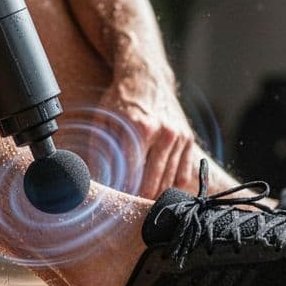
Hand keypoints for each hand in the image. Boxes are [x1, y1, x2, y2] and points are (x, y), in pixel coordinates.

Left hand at [100, 70, 199, 198]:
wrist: (147, 78)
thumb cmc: (121, 100)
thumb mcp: (103, 120)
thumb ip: (99, 151)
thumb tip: (97, 181)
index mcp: (140, 129)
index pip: (133, 174)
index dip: (124, 192)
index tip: (116, 203)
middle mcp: (163, 133)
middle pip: (153, 182)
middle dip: (139, 198)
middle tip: (128, 207)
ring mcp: (179, 137)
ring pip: (169, 181)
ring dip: (155, 194)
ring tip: (141, 200)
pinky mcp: (188, 140)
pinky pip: (182, 174)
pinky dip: (171, 185)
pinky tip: (158, 187)